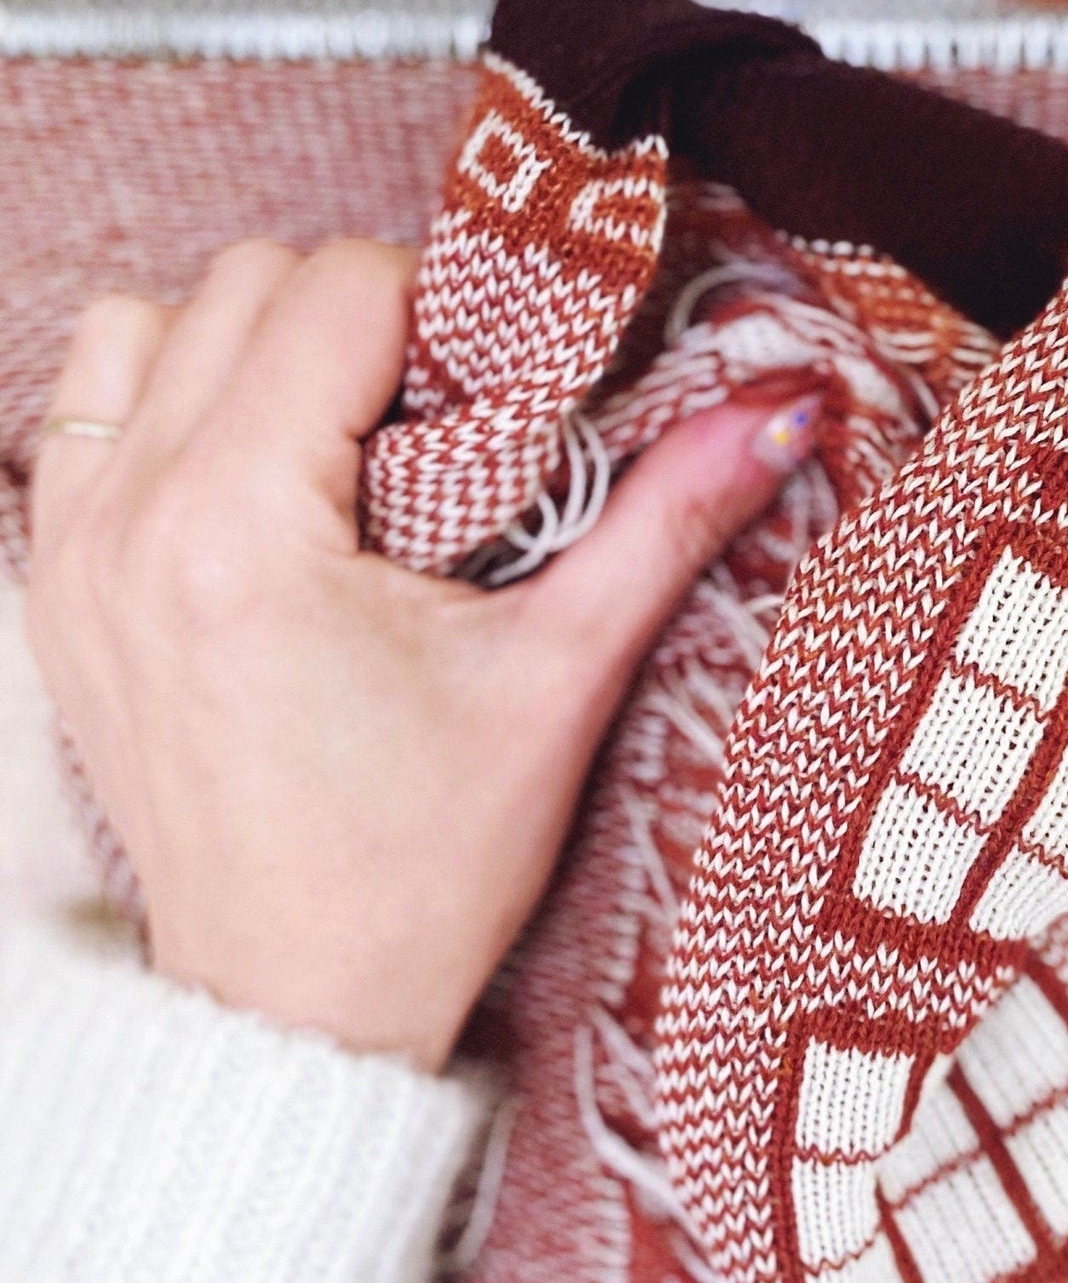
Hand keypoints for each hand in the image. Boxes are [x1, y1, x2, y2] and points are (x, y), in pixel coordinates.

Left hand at [26, 237, 817, 1070]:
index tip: (508, 389)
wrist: (297, 1000)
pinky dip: (170, 402)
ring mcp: (73, 552)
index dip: (450, 311)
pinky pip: (85, 412)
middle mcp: (130, 520)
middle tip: (449, 416)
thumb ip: (668, 519)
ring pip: (145, 325)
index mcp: (244, 529)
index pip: (341, 288)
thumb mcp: (560, 678)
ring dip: (254, 344)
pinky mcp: (57, 589)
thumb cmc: (422, 864)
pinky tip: (260, 477)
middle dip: (366, 318)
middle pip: (245, 281)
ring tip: (347, 437)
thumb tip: (780, 411)